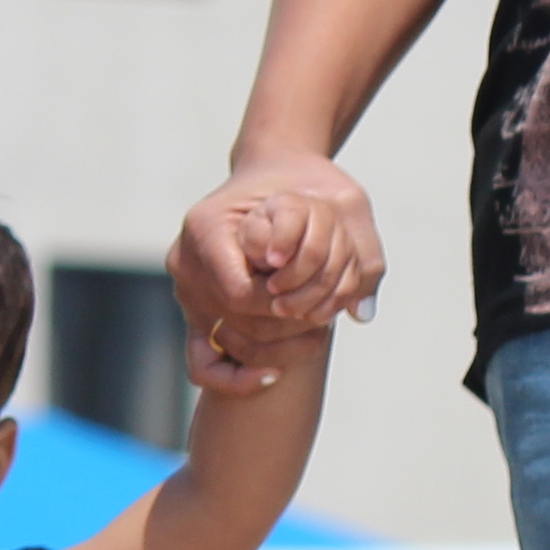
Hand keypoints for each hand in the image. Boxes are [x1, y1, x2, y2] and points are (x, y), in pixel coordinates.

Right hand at [173, 154, 383, 388]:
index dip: (278, 306)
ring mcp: (186, 289)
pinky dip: (235, 376)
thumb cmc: (310, 186)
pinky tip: (272, 374)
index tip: (310, 300)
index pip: (239, 294)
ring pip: (228, 343)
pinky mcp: (195, 312)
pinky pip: (203, 363)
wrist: (278, 174)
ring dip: (275, 349)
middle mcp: (186, 260)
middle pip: (236, 323)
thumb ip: (361, 254)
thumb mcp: (341, 203)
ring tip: (314, 336)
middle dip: (285, 329)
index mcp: (206, 226)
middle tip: (323, 322)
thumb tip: (362, 313)